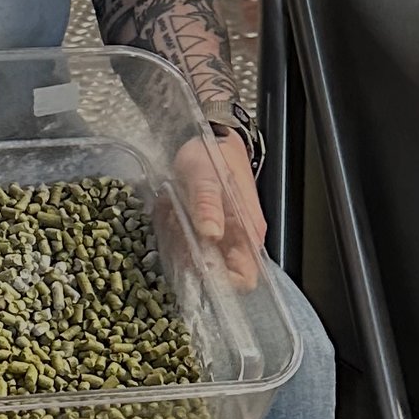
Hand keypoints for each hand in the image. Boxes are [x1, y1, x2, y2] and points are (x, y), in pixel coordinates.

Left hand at [176, 126, 266, 286]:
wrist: (212, 137)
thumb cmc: (213, 156)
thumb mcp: (204, 177)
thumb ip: (208, 205)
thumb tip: (211, 234)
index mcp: (248, 232)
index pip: (244, 278)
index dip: (221, 282)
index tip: (195, 266)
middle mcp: (239, 240)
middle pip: (218, 273)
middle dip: (193, 263)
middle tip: (176, 238)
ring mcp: (223, 236)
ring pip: (201, 260)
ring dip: (182, 248)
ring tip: (172, 220)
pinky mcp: (207, 230)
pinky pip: (191, 246)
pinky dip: (177, 238)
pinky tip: (170, 218)